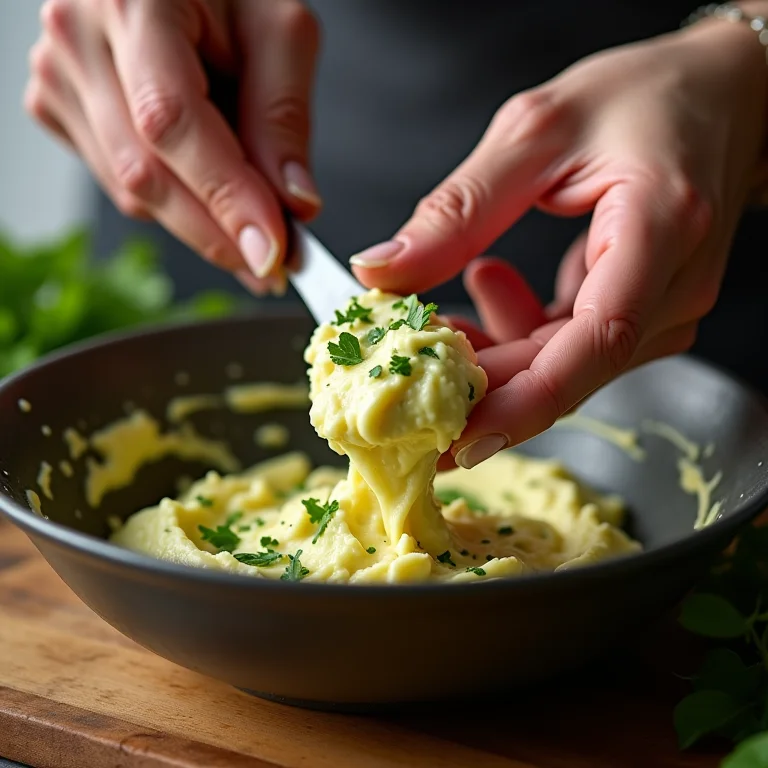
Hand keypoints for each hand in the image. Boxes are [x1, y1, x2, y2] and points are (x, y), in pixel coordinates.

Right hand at [26, 0, 320, 294]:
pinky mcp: (59, 108)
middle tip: (274, 267)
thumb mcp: (279, 31)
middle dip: (219, 233)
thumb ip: (284, 115)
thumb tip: (295, 205)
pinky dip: (174, 203)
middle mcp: (79, 38)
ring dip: (202, 225)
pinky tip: (208, 188)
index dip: (224, 198)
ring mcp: (60, 77)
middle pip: (146, 172)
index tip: (271, 253)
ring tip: (254, 227)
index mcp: (134, 3)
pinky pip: (120, 185)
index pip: (172, 123)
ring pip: (132, 191)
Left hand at [351, 17, 767, 466]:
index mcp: (660, 231)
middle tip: (407, 379)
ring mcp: (661, 307)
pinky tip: (486, 279)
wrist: (721, 94)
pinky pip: (569, 344)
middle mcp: (672, 287)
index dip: (524, 404)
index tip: (458, 440)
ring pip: (561, 363)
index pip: (595, 345)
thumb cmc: (644, 97)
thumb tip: (381, 270)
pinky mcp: (640, 311)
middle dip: (481, 383)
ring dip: (492, 350)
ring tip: (438, 315)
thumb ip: (458, 208)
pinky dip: (517, 327)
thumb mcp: (535, 133)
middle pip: (567, 367)